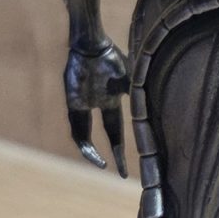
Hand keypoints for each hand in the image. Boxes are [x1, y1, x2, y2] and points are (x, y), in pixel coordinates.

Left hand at [65, 35, 128, 174]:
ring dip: (92, 153)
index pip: (115, 129)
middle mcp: (95, 105)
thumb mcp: (128, 78)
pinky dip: (83, 142)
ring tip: (103, 163)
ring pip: (84, 136)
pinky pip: (75, 128)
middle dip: (111, 155)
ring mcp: (82, 104)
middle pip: (101, 136)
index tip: (125, 163)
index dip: (121, 147)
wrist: (92, 44)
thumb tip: (146, 109)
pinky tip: (91, 151)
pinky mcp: (71, 102)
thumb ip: (135, 93)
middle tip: (121, 172)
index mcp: (109, 99)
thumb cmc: (110, 56)